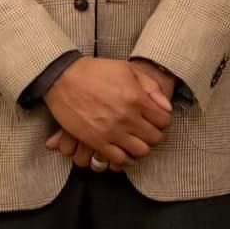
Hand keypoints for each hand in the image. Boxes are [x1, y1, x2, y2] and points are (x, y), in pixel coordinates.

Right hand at [45, 57, 172, 169]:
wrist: (63, 78)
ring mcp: (112, 131)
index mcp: (137, 99)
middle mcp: (128, 117)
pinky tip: (124, 152)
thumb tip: (166, 107)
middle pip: (155, 138)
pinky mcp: (97, 141)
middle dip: (154, 135)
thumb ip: (151, 87)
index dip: (163, 121)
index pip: (164, 120)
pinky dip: (126, 159)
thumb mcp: (127, 69)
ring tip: (136, 141)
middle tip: (147, 131)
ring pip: (141, 151)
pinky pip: (119, 159)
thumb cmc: (95, 71)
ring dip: (142, 148)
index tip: (156, 119)